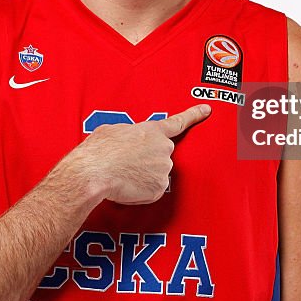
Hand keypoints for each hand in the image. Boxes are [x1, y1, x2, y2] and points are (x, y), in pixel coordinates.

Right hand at [68, 104, 212, 204]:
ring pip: (156, 173)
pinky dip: (141, 190)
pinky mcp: (159, 188)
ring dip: (143, 174)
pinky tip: (127, 185)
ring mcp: (163, 168)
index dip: (194, 115)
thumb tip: (128, 139)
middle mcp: (163, 148)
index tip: (207, 110)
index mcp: (152, 130)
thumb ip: (130, 133)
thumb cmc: (99, 150)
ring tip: (123, 173)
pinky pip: (152, 190)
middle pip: (161, 155)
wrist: (94, 172)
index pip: (178, 122)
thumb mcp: (114, 130)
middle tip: (127, 162)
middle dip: (147, 159)